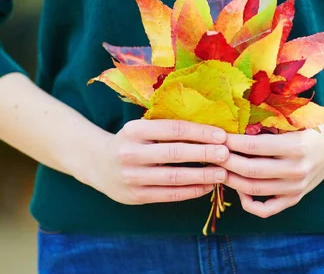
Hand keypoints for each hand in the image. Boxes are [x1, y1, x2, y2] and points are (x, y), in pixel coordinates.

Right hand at [76, 119, 229, 204]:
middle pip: (175, 153)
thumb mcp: (141, 128)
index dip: (200, 132)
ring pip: (174, 176)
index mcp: (135, 129)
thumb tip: (210, 128)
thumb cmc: (131, 142)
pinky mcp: (136, 196)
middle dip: (205, 153)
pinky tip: (207, 186)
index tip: (222, 135)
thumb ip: (167, 127)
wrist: (96, 163)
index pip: (173, 129)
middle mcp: (131, 152)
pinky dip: (191, 190)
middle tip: (227, 153)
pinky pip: (169, 194)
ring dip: (202, 175)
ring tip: (223, 173)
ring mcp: (132, 176)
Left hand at [219, 116, 323, 217]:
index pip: (253, 147)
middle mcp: (297, 170)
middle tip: (211, 153)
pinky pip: (266, 209)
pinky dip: (248, 203)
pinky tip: (238, 189)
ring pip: (253, 190)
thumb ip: (266, 125)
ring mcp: (296, 187)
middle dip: (225, 162)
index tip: (215, 136)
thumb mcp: (292, 120)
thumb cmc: (311, 125)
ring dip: (230, 180)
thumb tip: (231, 127)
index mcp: (296, 146)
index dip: (230, 143)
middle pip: (249, 170)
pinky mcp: (295, 198)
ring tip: (218, 168)